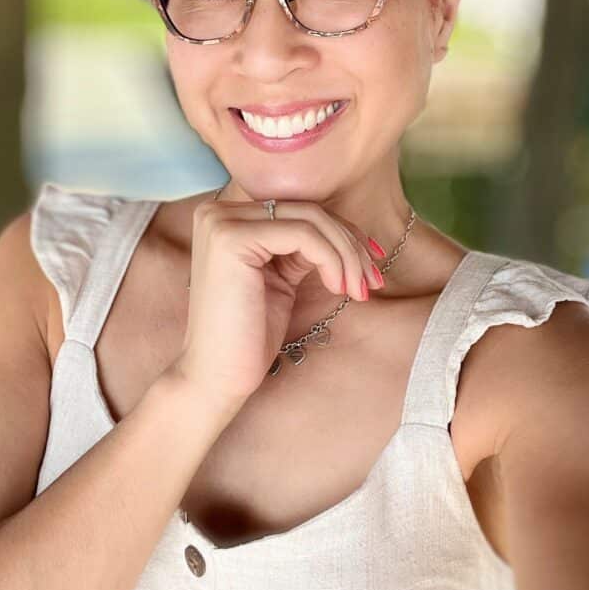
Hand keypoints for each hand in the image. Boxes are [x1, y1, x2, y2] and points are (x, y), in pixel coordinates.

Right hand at [171, 197, 382, 412]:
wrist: (216, 378)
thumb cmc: (249, 336)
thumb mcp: (280, 278)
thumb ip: (300, 248)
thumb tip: (351, 234)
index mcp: (227, 218)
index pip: (299, 211)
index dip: (342, 234)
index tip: (372, 264)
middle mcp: (219, 212)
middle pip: (307, 211)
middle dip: (350, 245)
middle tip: (373, 281)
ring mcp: (222, 222)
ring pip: (310, 220)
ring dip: (347, 255)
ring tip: (360, 289)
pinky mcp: (231, 238)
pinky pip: (304, 235)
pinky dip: (332, 260)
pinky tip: (338, 288)